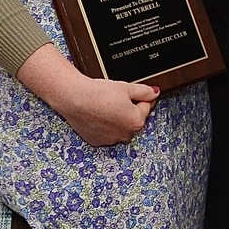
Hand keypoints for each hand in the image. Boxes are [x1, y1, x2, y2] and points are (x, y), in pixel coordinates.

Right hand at [15, 42, 156, 146]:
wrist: (74, 98)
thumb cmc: (99, 93)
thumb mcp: (127, 87)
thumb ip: (145, 91)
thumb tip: (154, 93)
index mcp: (136, 122)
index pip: (146, 106)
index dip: (141, 97)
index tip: (136, 92)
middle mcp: (125, 134)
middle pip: (134, 119)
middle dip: (130, 109)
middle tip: (118, 97)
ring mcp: (110, 139)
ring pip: (120, 127)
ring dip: (118, 118)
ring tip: (106, 105)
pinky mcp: (96, 141)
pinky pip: (107, 133)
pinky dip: (105, 125)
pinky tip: (98, 114)